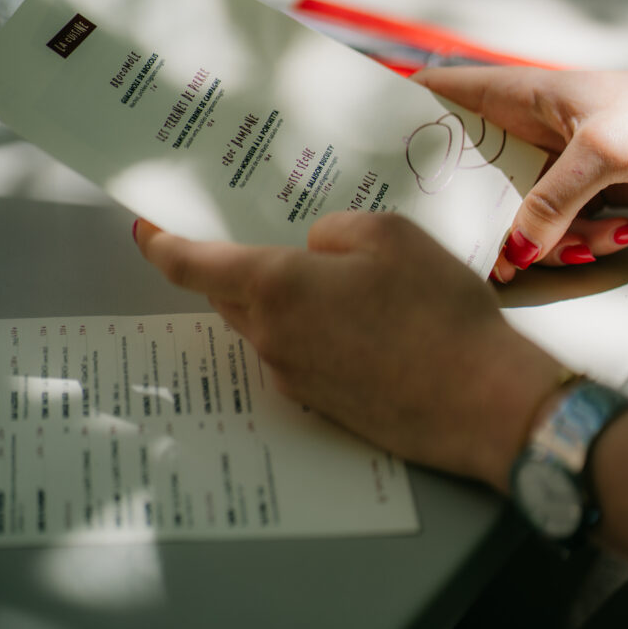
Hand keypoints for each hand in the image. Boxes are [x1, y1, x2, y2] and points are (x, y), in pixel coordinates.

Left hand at [134, 210, 561, 491]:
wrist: (482, 402)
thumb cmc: (435, 311)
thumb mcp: (388, 235)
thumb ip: (332, 229)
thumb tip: (313, 246)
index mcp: (275, 288)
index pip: (192, 264)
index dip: (162, 242)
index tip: (146, 226)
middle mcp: (271, 337)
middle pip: (226, 293)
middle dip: (227, 262)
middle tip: (251, 229)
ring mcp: (294, 375)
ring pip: (262, 323)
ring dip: (274, 295)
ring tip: (322, 270)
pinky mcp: (321, 401)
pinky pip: (294, 350)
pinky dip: (305, 326)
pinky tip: (353, 315)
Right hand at [412, 67, 627, 281]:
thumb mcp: (602, 150)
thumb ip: (553, 200)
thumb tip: (516, 249)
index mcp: (517, 95)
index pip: (439, 93)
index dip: (402, 115)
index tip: (377, 155)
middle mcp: (526, 128)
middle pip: (469, 171)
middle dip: (473, 215)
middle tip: (484, 252)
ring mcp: (551, 161)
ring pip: (515, 211)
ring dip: (548, 240)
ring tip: (584, 244)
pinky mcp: (580, 191)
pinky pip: (558, 227)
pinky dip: (582, 241)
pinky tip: (615, 234)